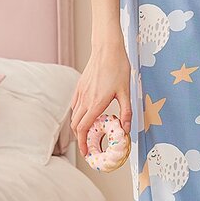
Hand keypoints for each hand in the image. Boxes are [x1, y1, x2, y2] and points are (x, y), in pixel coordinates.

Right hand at [70, 42, 132, 157]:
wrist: (107, 48)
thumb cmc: (118, 67)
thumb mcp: (126, 91)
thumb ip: (126, 112)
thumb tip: (126, 130)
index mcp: (96, 103)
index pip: (83, 129)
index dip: (83, 143)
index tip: (86, 152)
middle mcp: (85, 99)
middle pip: (76, 125)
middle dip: (80, 139)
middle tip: (89, 147)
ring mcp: (80, 92)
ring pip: (74, 116)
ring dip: (79, 127)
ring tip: (89, 133)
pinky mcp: (80, 86)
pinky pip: (74, 105)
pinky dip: (78, 115)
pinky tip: (87, 115)